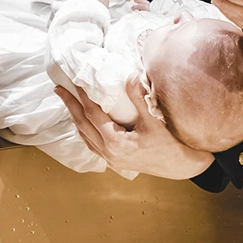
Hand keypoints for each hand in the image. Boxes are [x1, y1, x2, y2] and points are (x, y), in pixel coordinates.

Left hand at [55, 79, 213, 179]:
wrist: (183, 167)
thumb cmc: (172, 145)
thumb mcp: (155, 121)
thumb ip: (140, 98)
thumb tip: (130, 75)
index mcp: (116, 143)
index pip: (93, 114)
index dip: (82, 97)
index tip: (75, 81)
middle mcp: (109, 153)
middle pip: (82, 125)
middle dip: (70, 106)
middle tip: (59, 89)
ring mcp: (111, 159)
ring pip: (85, 136)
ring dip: (75, 118)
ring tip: (68, 102)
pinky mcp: (116, 162)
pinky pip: (93, 145)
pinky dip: (85, 131)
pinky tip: (83, 123)